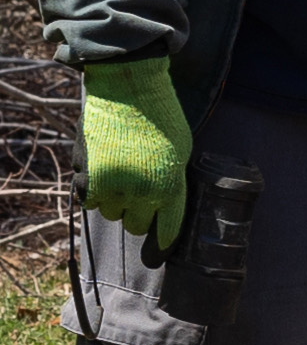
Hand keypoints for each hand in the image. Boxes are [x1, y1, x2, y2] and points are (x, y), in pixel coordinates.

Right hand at [81, 55, 190, 246]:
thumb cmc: (161, 116)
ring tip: (121, 173)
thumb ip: (172, 182)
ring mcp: (111, 185)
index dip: (162, 246)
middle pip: (136, 225)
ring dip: (114, 200)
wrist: (129, 88)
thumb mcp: (181, 151)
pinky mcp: (86, 175)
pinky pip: (87, 200)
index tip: (157, 256)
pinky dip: (93, 191)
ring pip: (110, 213)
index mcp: (170, 186)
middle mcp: (140, 192)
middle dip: (138, 213)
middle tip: (138, 194)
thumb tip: (161, 208)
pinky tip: (101, 172)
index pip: (167, 230)